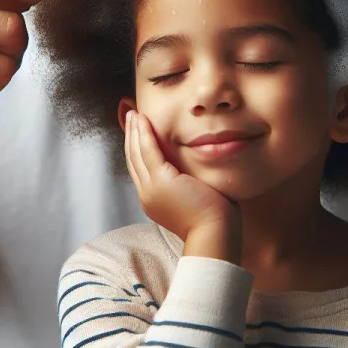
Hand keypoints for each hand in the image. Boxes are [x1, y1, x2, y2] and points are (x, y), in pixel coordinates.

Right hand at [125, 111, 240, 259]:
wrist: (215, 234)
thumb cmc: (215, 219)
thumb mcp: (196, 197)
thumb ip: (191, 182)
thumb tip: (198, 170)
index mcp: (154, 200)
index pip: (141, 169)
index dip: (137, 148)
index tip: (139, 131)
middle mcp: (147, 194)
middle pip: (133, 159)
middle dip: (131, 136)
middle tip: (132, 117)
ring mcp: (151, 188)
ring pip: (136, 153)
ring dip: (134, 131)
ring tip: (135, 114)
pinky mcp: (161, 181)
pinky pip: (148, 151)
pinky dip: (143, 133)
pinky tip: (142, 119)